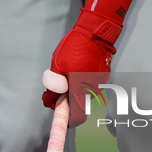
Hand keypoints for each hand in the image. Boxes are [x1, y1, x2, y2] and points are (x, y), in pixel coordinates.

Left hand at [42, 9, 120, 127]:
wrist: (96, 32)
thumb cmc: (76, 47)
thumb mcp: (57, 66)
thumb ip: (52, 86)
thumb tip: (48, 100)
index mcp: (81, 90)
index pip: (77, 116)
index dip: (68, 119)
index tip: (61, 115)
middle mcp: (93, 90)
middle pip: (80, 103)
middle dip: (69, 98)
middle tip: (60, 88)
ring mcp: (100, 82)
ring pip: (85, 91)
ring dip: (76, 87)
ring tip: (69, 71)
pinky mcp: (103, 74)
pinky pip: (91, 82)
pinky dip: (83, 79)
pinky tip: (78, 65)